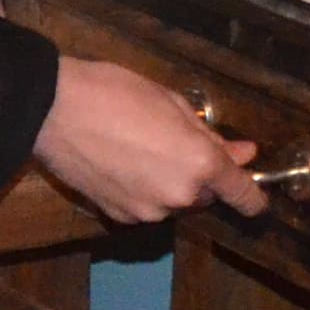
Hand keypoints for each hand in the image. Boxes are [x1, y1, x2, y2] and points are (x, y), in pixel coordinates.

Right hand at [31, 58, 264, 223]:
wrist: (52, 110)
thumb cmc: (115, 93)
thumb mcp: (171, 104)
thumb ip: (210, 136)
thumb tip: (242, 153)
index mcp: (199, 164)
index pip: (241, 193)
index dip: (253, 197)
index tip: (257, 199)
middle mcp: (179, 196)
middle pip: (204, 195)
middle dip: (198, 175)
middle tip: (174, 140)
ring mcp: (147, 211)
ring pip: (173, 201)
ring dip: (168, 182)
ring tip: (139, 146)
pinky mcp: (118, 217)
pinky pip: (144, 206)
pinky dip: (142, 189)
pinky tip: (120, 162)